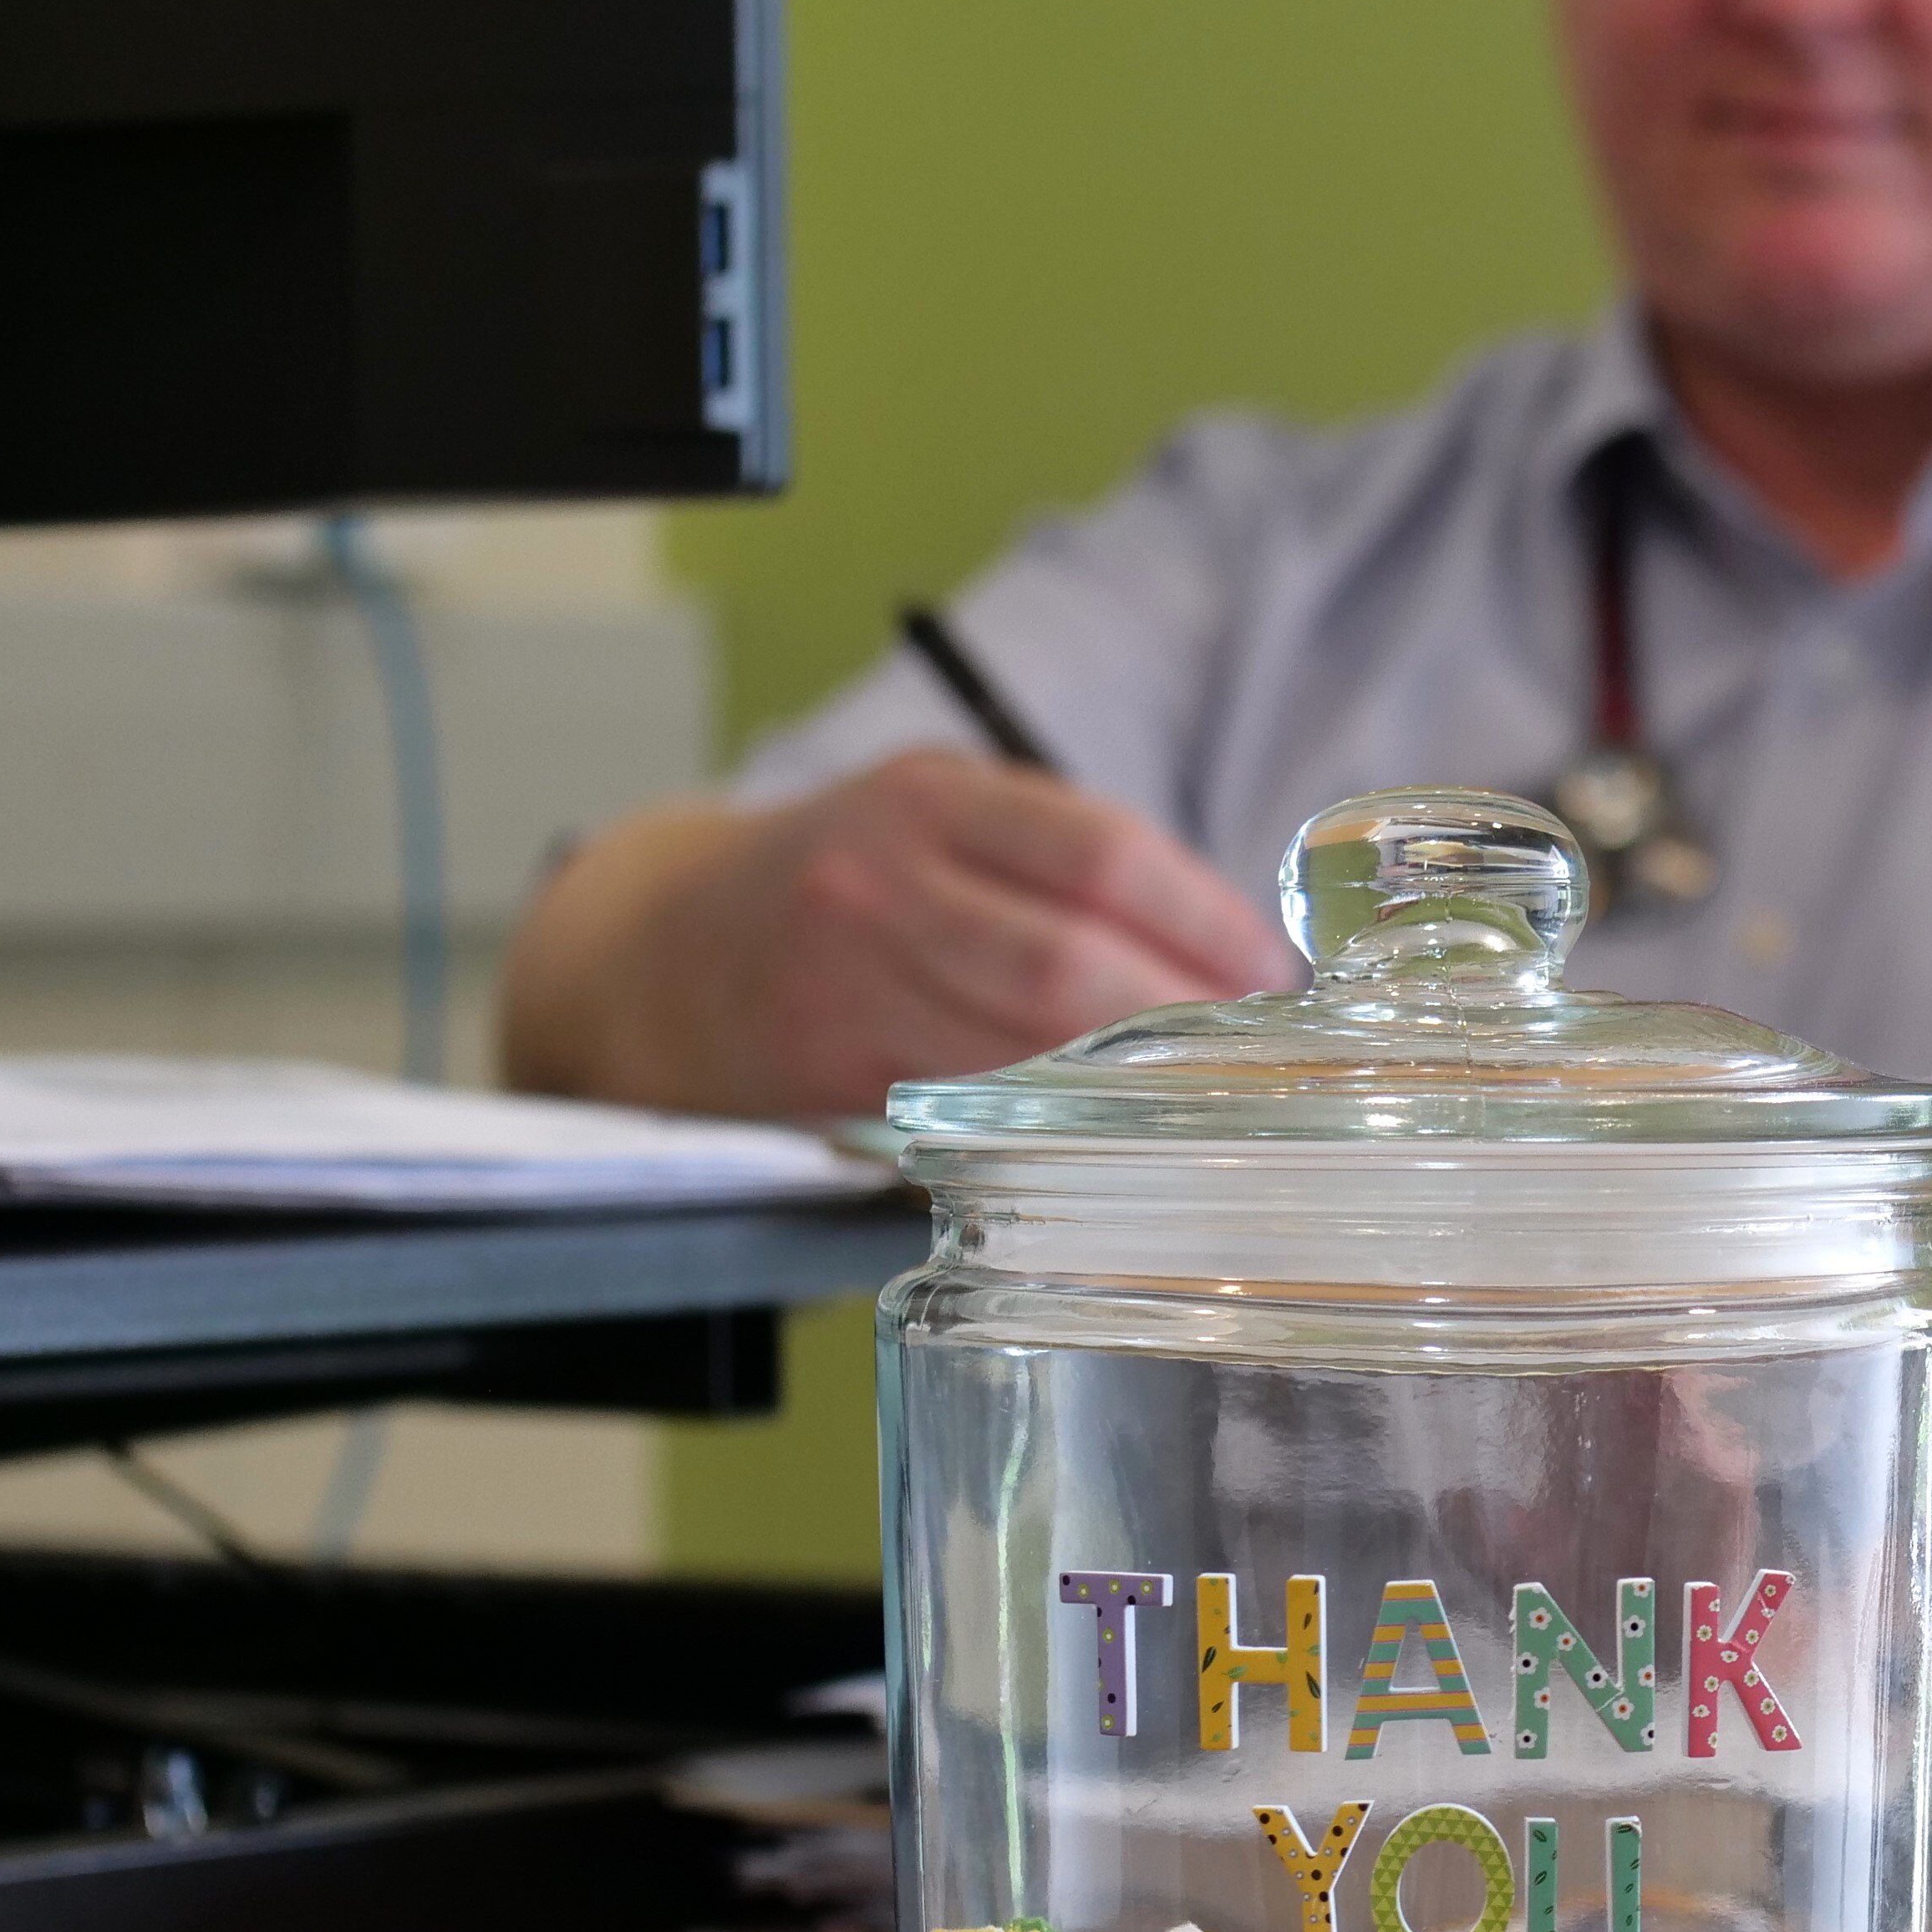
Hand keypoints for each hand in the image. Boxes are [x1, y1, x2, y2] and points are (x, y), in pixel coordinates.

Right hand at [500, 750, 1303, 1120]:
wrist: (659, 951)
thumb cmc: (844, 881)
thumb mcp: (937, 818)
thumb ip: (1056, 860)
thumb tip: (1227, 947)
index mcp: (928, 800)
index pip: (1100, 855)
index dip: (1205, 921)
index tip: (1272, 973)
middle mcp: (882, 883)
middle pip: (1070, 961)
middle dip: (1181, 1014)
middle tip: (1258, 1052)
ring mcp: (849, 983)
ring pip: (1023, 1049)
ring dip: (1132, 1080)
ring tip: (1209, 1095)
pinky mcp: (829, 1073)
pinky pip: (969, 1108)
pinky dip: (1051, 1123)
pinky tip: (1109, 1131)